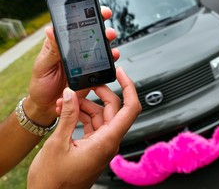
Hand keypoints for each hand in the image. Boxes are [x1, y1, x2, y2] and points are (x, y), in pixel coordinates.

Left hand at [23, 0, 117, 125]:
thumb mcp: (43, 66)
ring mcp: (84, 57)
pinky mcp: (92, 70)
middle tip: (103, 13)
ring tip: (109, 36)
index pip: (67, 17)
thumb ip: (51, 50)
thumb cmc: (42, 85)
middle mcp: (74, 47)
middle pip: (88, 26)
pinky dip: (111, 56)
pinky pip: (105, 60)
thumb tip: (51, 30)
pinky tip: (113, 54)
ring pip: (99, 41)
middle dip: (97, 16)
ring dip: (107, 36)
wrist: (50, 105)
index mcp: (59, 42)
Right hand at [27, 67, 141, 188]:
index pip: (130, 109)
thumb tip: (70, 94)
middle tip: (83, 85)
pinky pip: (93, 124)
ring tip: (64, 103)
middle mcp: (109, 142)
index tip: (120, 73)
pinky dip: (81, 116)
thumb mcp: (58, 144)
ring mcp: (102, 144)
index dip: (129, 87)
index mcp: (107, 141)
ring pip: (101, 115)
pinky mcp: (94, 146)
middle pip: (113, 108)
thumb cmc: (54, 181)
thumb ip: (68, 116)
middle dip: (99, 94)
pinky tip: (67, 112)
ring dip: (84, 106)